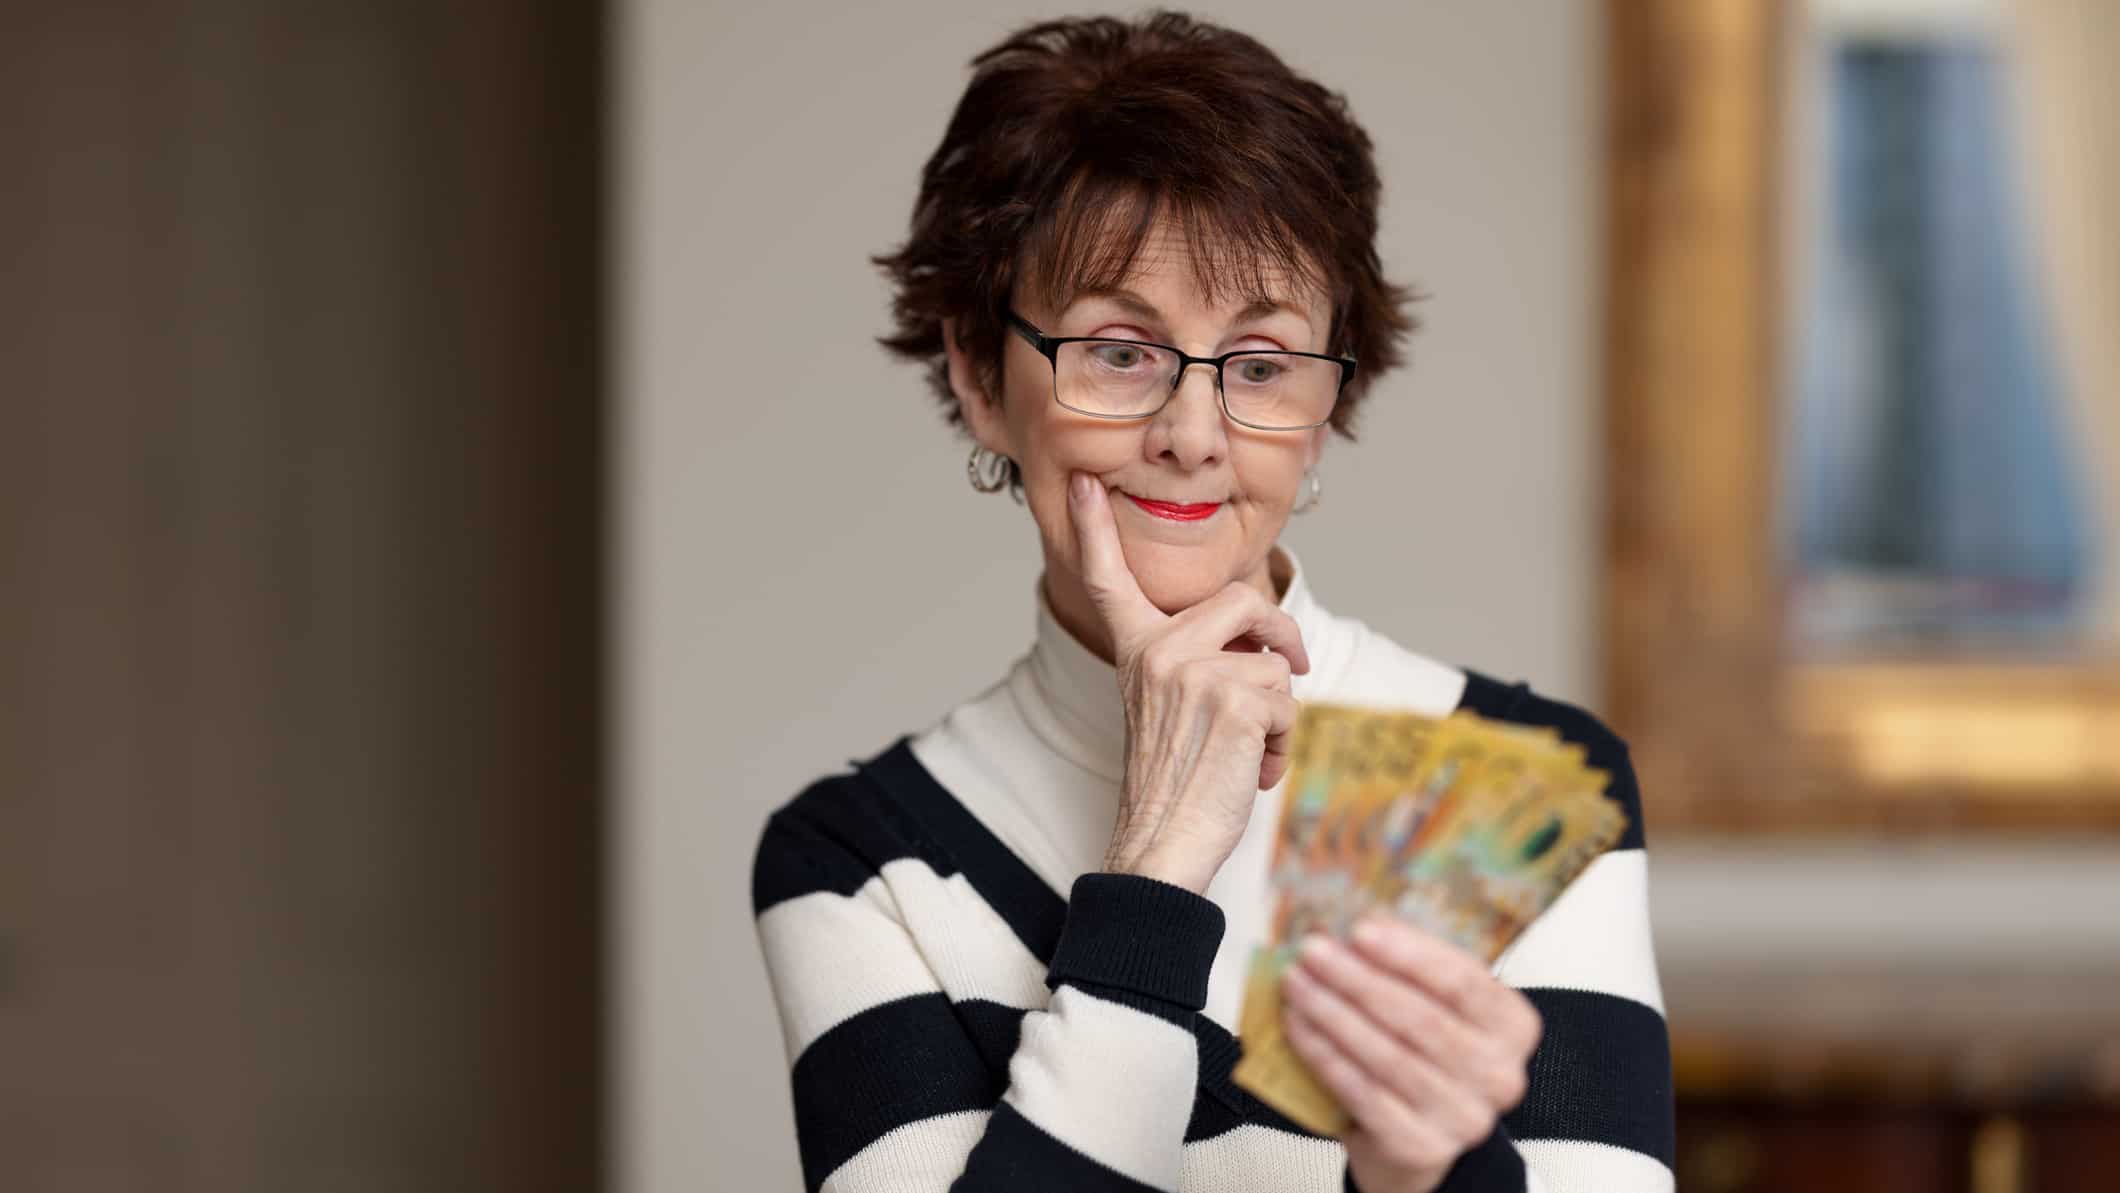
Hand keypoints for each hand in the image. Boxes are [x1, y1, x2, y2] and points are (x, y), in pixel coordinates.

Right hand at [1069, 469, 1311, 894]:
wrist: (1162, 844)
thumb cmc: (1173, 785)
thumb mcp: (1171, 709)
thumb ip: (1199, 665)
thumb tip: (1270, 648)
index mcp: (1135, 650)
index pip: (1110, 579)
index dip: (1095, 530)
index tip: (1081, 484)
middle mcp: (1158, 651)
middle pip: (1246, 599)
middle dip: (1282, 632)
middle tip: (1296, 664)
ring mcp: (1195, 672)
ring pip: (1276, 664)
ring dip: (1281, 714)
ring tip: (1249, 753)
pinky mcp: (1235, 700)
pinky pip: (1288, 702)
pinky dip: (1283, 743)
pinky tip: (1252, 772)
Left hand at [1278, 914, 1541, 1192]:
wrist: (1421, 1135)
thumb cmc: (1427, 1053)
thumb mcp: (1435, 1003)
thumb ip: (1410, 966)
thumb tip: (1360, 925)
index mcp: (1513, 1027)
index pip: (1463, 982)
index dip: (1409, 954)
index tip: (1359, 930)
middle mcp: (1499, 1075)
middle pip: (1419, 1017)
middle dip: (1357, 979)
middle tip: (1312, 952)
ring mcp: (1463, 1117)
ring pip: (1386, 1055)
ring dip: (1332, 1013)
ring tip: (1297, 984)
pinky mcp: (1422, 1147)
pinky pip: (1363, 1092)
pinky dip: (1324, 1055)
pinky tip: (1299, 1027)